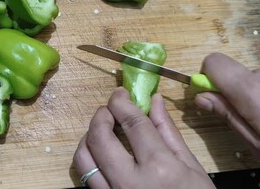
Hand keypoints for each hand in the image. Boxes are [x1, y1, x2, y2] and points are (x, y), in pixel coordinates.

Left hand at [73, 88, 214, 188]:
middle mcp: (130, 181)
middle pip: (99, 137)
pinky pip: (85, 177)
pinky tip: (101, 153)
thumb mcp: (192, 167)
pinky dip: (88, 158)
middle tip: (109, 110)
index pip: (131, 123)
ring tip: (102, 130)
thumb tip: (154, 101)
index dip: (121, 102)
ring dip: (88, 137)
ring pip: (83, 158)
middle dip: (100, 116)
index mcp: (159, 167)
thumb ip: (168, 132)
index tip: (119, 94)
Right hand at [194, 53, 259, 154]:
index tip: (212, 97)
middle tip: (245, 114)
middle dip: (233, 88)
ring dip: (252, 91)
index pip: (213, 62)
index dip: (208, 78)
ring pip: (252, 75)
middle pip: (234, 70)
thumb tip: (201, 97)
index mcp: (250, 90)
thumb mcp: (254, 140)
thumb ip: (227, 113)